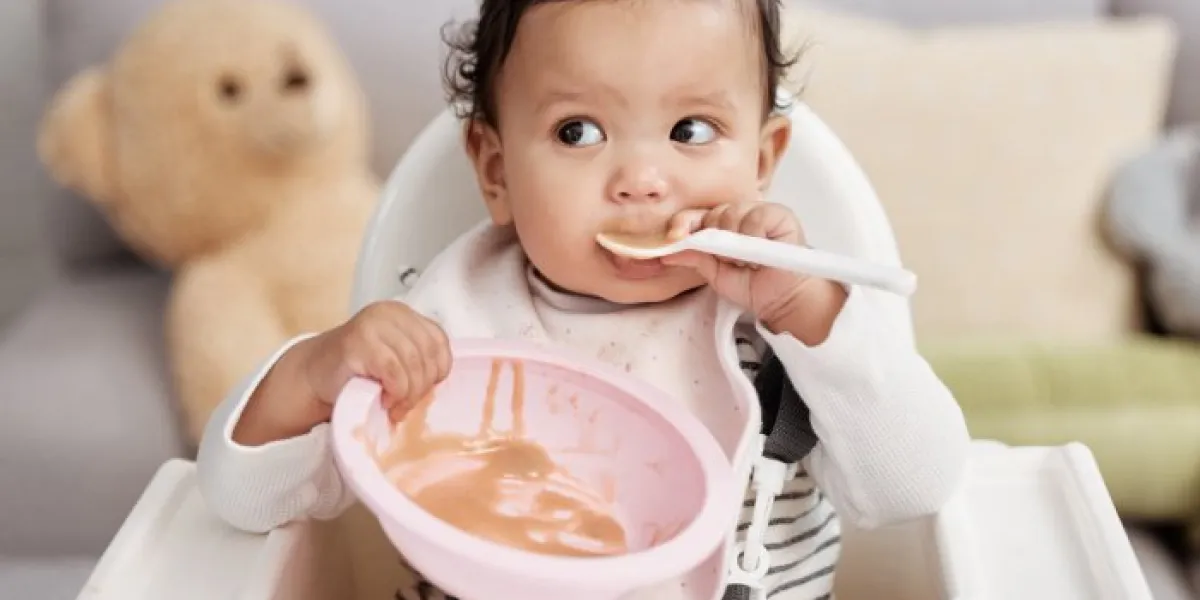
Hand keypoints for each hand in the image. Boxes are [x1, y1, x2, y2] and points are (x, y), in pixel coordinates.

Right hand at [300, 300, 451, 419]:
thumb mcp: (394, 356)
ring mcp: (373, 324)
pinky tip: (384, 399)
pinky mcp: (359, 342)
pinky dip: (395, 391)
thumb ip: (417, 357)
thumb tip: (441, 381)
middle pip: (428, 353)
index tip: (424, 389)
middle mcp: (389, 313)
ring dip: (409, 393)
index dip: (438, 370)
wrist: (314, 375)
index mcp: (403, 314)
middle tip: (406, 405)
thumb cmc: (357, 371)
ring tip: (396, 406)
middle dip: (423, 386)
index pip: (439, 340)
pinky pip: (394, 371)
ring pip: (414, 363)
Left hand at [661, 201, 846, 342]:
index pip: (697, 215)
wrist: (782, 299)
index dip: (684, 223)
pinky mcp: (779, 214)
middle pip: (713, 213)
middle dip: (715, 239)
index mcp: (722, 226)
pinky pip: (755, 217)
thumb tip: (666, 252)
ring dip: (735, 243)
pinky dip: (753, 236)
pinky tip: (760, 251)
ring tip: (747, 262)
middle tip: (729, 261)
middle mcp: (739, 215)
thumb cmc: (753, 285)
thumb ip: (694, 259)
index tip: (674, 235)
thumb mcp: (716, 274)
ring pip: (731, 214)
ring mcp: (759, 212)